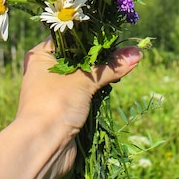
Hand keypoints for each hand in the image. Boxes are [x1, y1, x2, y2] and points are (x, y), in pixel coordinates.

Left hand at [16, 37, 141, 178]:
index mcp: (41, 55)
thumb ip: (111, 66)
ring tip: (124, 62)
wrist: (42, 147)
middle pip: (79, 55)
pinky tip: (116, 80)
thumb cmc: (55, 103)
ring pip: (84, 74)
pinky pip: (86, 91)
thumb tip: (137, 53)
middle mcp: (47, 70)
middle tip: (124, 47)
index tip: (113, 31)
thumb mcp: (84, 80)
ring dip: (102, 72)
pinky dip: (99, 88)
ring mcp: (56, 89)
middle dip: (101, 54)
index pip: (68, 37)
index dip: (90, 34)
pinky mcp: (66, 106)